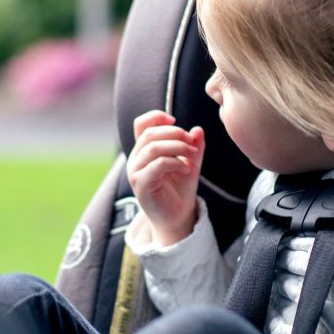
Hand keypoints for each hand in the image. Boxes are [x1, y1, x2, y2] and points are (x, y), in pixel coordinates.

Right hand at [127, 110, 204, 245]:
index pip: (142, 124)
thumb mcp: (191, 162)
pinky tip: (186, 170)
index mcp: (144, 150)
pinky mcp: (141, 185)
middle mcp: (136, 158)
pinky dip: (175, 163)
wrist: (178, 217)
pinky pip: (157, 165)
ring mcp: (136, 172)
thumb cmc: (181, 189)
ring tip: (193, 156)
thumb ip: (194, 146)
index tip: (176, 121)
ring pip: (153, 148)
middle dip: (176, 134)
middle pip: (151, 134)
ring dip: (178, 148)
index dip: (157, 116)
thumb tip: (198, 129)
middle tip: (193, 144)